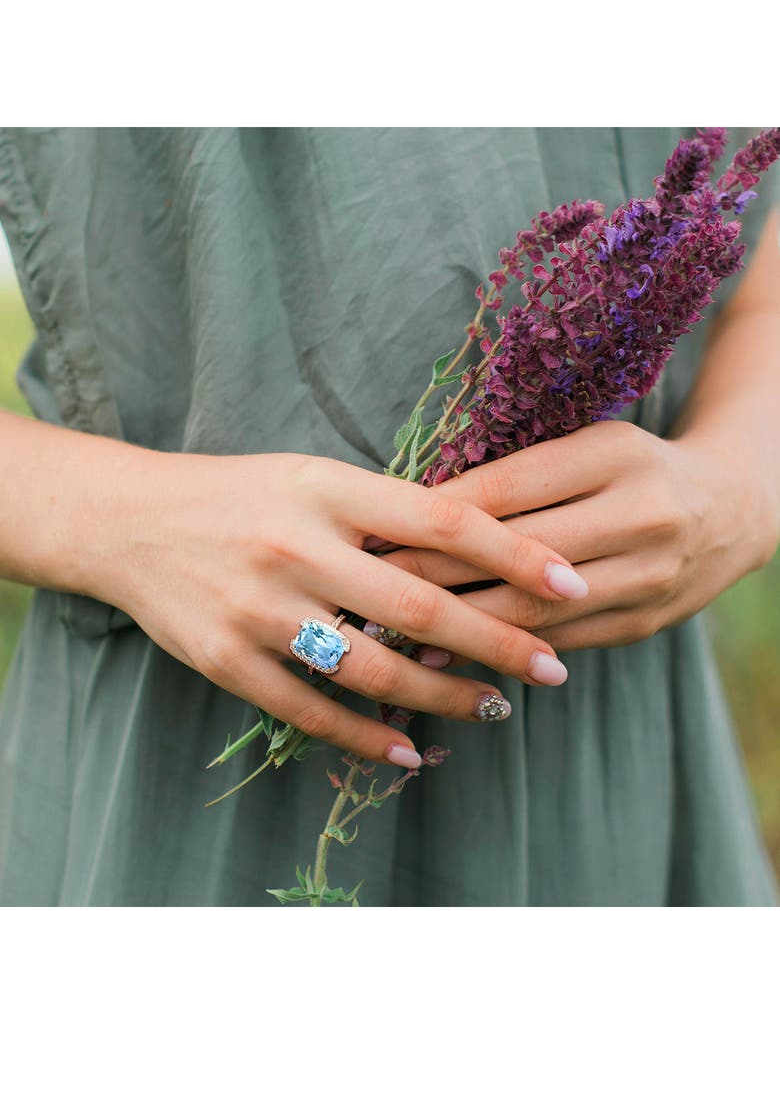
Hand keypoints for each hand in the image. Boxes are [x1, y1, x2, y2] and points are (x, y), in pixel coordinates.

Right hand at [90, 450, 586, 763]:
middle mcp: (297, 549)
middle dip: (498, 643)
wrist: (130, 522)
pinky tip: (410, 753)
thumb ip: (384, 510)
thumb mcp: (312, 478)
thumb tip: (476, 546)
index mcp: (328, 491)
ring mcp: (259, 610)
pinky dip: (365, 737)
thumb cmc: (239, 496)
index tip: (572, 585)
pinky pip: (309, 711)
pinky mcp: (226, 661)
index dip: (515, 555)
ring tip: (490, 708)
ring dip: (442, 696)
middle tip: (552, 670)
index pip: (444, 520)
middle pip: (421, 605)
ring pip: (372, 669)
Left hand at [379, 421, 777, 657]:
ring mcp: (648, 576)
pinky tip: (446, 653)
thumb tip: (417, 506)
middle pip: (515, 554)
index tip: (374, 530)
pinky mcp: (645, 622)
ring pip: (534, 610)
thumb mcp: (585, 447)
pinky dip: (497, 648)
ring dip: (457, 624)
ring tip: (390, 630)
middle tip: (366, 584)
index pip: (507, 488)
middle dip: (432, 574)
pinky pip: (558, 642)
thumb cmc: (634, 468)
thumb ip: (516, 474)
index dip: (434, 515)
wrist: (731, 510)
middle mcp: (640, 515)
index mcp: (616, 456)